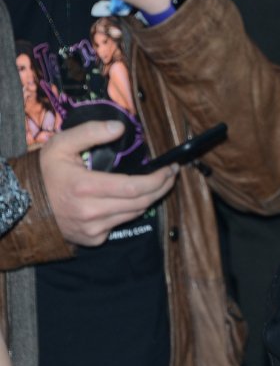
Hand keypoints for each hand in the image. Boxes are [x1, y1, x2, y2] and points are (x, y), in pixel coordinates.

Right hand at [39, 121, 178, 246]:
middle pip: (141, 202)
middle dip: (162, 187)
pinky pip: (120, 224)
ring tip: (158, 184)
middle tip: (171, 174)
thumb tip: (120, 127)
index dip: (158, 179)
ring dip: (150, 199)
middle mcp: (91, 212)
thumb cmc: (45, 172)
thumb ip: (91, 132)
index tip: (170, 168)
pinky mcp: (93, 238)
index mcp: (86, 187)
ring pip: (134, 214)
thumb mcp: (61, 144)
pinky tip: (132, 198)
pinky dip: (130, 210)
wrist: (22, 203)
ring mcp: (93, 228)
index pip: (135, 187)